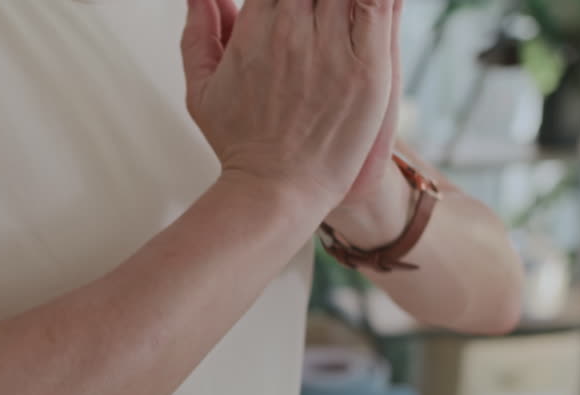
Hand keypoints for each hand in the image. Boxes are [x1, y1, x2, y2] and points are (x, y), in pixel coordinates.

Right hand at [181, 0, 395, 214]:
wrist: (274, 191)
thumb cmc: (241, 144)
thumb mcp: (203, 88)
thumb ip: (200, 34)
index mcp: (255, 26)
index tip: (289, 9)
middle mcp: (292, 28)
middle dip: (315, 1)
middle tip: (316, 17)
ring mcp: (331, 47)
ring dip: (344, 2)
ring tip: (339, 16)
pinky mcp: (367, 67)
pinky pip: (380, 6)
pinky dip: (377, 3)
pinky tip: (371, 8)